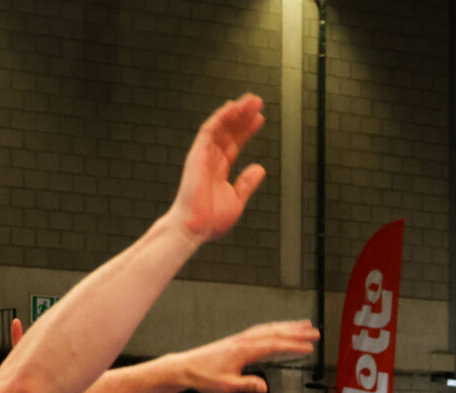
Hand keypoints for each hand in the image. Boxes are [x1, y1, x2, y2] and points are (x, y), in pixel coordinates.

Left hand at [169, 321, 319, 392]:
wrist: (186, 368)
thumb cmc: (204, 377)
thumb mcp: (226, 386)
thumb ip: (246, 386)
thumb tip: (264, 387)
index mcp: (243, 351)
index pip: (273, 346)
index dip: (292, 346)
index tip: (309, 348)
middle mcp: (243, 341)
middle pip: (275, 333)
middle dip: (296, 332)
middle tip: (315, 333)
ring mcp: (240, 339)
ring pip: (269, 328)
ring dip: (288, 326)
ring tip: (305, 325)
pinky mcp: (238, 341)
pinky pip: (261, 330)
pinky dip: (274, 328)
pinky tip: (281, 330)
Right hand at [170, 93, 266, 242]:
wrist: (195, 228)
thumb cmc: (211, 220)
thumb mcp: (237, 200)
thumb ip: (247, 183)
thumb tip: (260, 168)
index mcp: (218, 169)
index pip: (234, 144)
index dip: (247, 130)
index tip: (260, 119)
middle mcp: (210, 159)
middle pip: (228, 131)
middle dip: (243, 116)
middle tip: (257, 102)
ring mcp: (203, 155)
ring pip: (220, 126)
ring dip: (236, 111)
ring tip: (251, 100)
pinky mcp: (197, 154)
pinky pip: (209, 130)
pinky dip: (221, 117)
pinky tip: (233, 107)